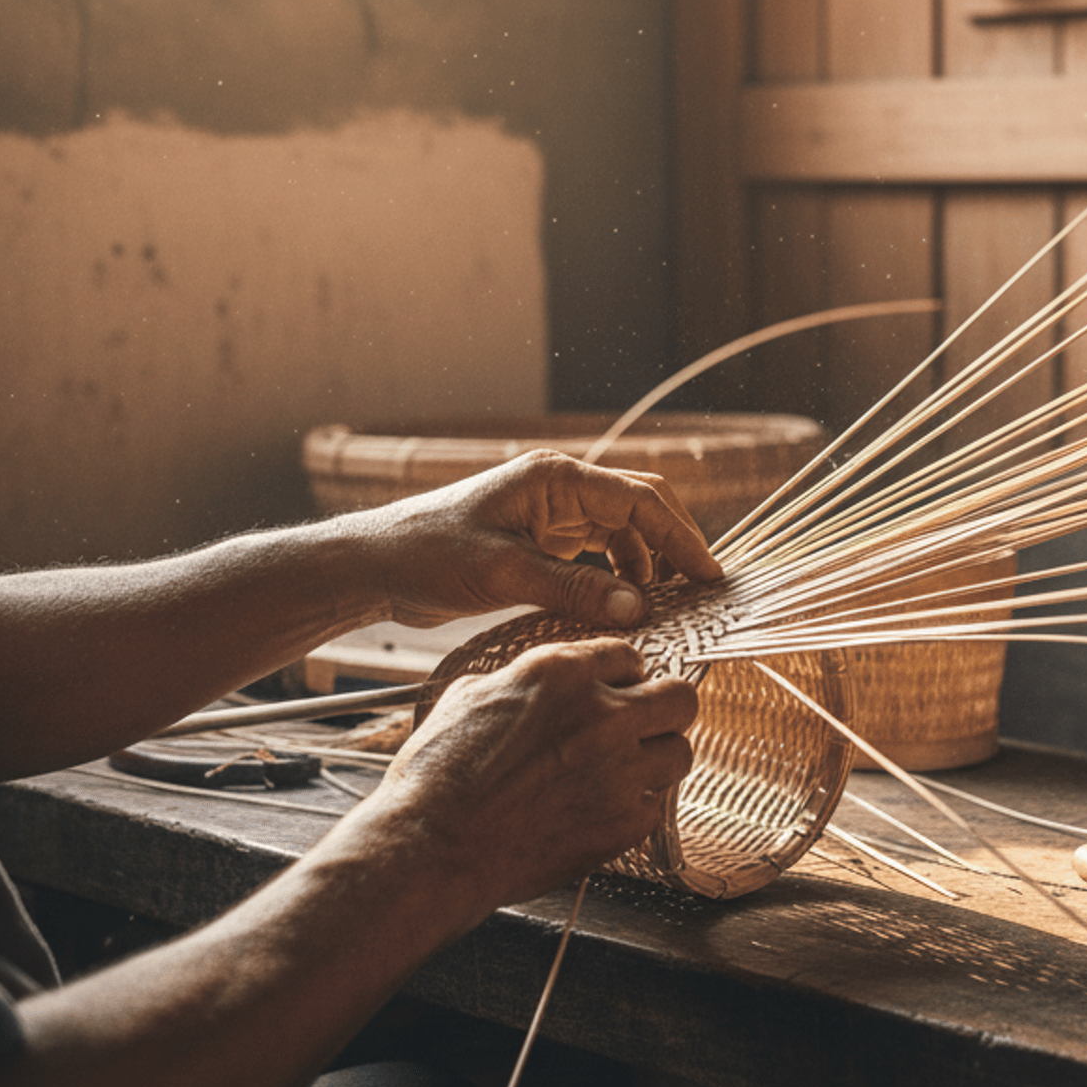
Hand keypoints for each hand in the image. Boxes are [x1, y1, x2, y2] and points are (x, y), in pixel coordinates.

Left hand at [352, 448, 724, 632]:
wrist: (376, 566)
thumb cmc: (429, 556)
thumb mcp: (503, 575)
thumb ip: (573, 589)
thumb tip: (637, 608)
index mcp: (555, 478)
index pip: (638, 499)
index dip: (680, 536)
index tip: (710, 574)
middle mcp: (559, 487)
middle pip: (639, 506)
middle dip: (674, 543)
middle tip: (704, 587)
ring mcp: (550, 512)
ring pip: (621, 529)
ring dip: (648, 562)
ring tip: (669, 602)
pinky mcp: (539, 539)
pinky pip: (596, 550)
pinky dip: (618, 573)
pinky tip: (625, 603)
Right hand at [361, 636, 698, 910]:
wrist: (431, 849)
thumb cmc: (437, 776)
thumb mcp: (468, 697)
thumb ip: (520, 680)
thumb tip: (533, 683)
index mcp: (561, 672)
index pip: (629, 656)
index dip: (623, 676)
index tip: (617, 691)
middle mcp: (601, 715)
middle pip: (680, 698)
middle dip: (664, 709)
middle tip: (644, 725)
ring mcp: (619, 771)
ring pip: (680, 752)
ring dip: (657, 759)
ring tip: (628, 770)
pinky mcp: (623, 823)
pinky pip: (657, 806)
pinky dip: (637, 808)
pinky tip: (605, 809)